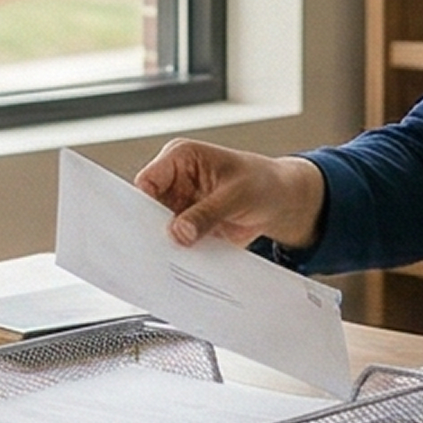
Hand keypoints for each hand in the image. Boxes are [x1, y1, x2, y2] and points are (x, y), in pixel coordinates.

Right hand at [133, 140, 324, 255]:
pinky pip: (175, 242)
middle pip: (148, 207)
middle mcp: (175, 180)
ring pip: (159, 228)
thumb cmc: (262, 183)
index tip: (146, 228)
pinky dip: (179, 254)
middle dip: (152, 228)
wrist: (281, 202)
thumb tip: (179, 233)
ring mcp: (180, 204)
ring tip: (173, 260)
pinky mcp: (188, 225)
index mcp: (181, 157)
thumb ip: (207, 214)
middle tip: (158, 250)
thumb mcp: (237, 196)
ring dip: (166, 244)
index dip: (141, 204)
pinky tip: (184, 265)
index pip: (147, 181)